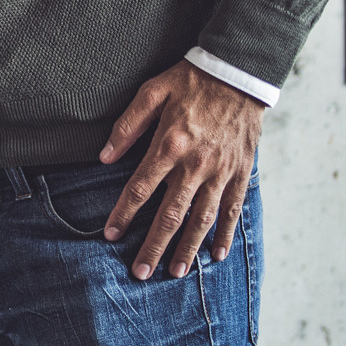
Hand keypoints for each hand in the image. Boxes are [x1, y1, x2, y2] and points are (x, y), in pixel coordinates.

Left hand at [100, 60, 264, 280]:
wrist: (237, 73)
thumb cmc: (189, 80)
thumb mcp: (152, 92)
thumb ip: (127, 126)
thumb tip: (104, 156)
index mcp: (169, 144)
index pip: (141, 188)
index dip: (124, 213)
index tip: (111, 234)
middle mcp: (196, 165)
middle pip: (171, 214)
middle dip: (153, 246)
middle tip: (140, 272)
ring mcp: (221, 172)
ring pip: (202, 219)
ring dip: (187, 248)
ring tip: (174, 272)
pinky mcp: (241, 172)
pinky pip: (233, 210)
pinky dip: (225, 234)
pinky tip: (216, 254)